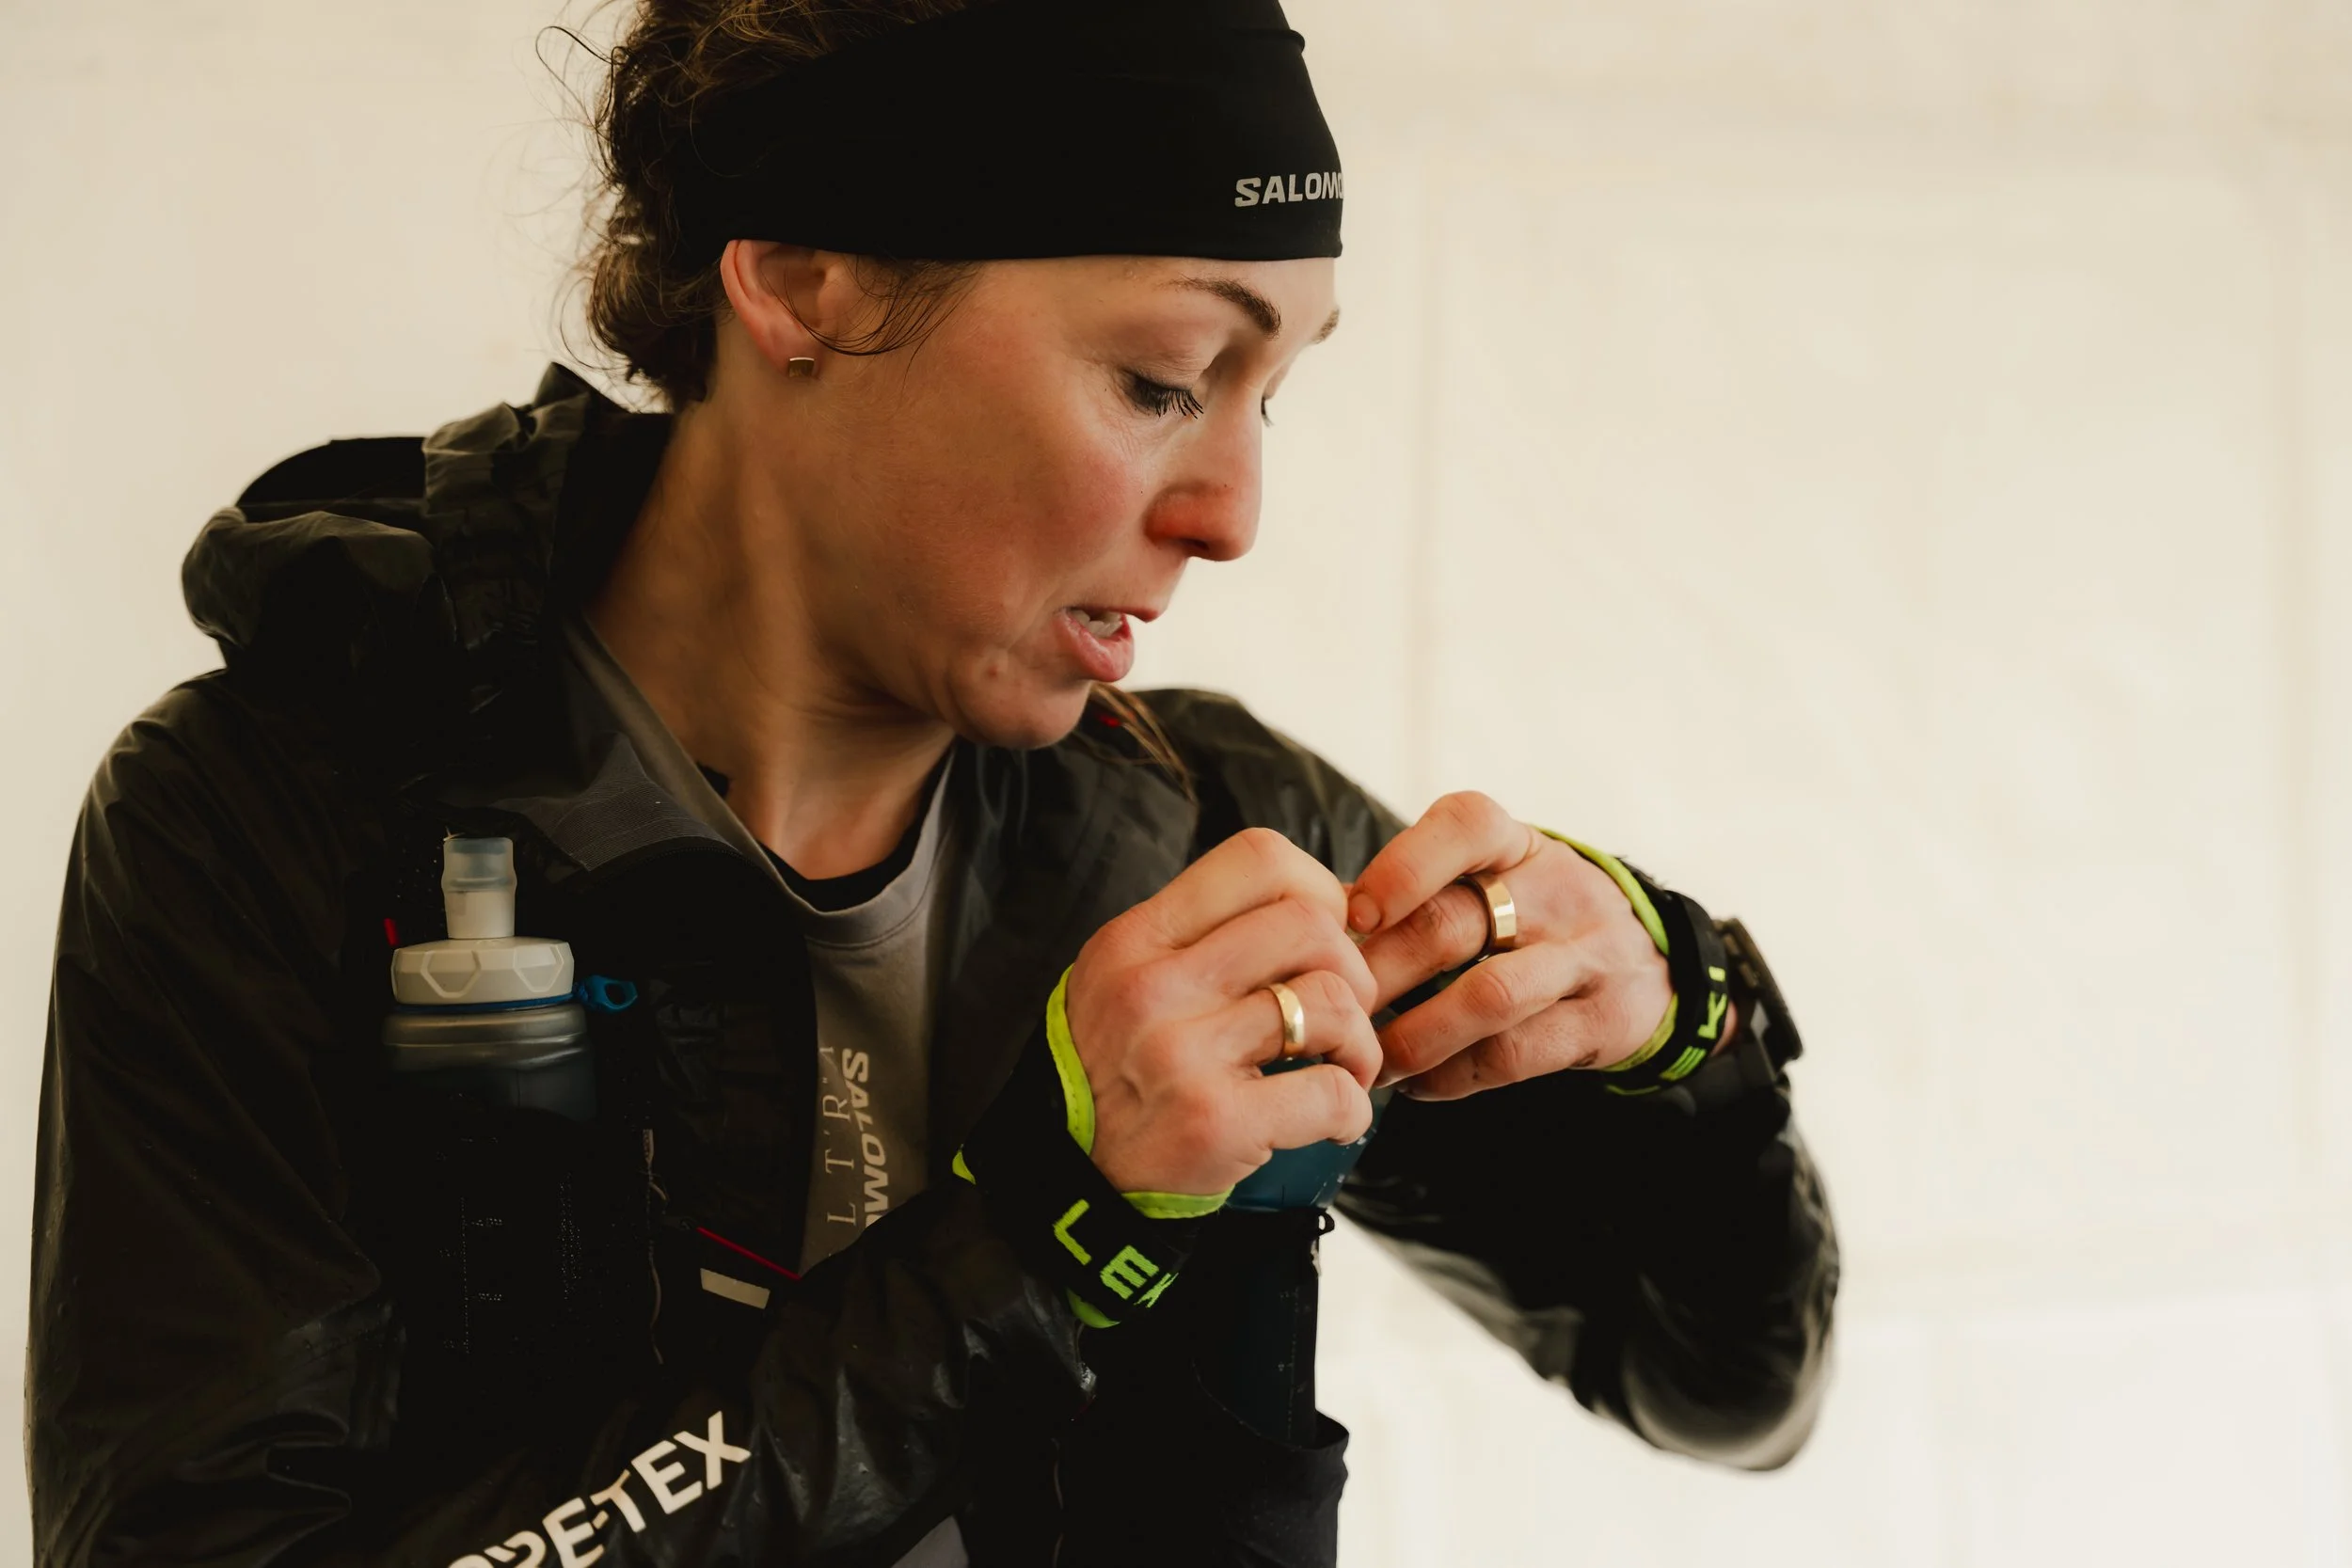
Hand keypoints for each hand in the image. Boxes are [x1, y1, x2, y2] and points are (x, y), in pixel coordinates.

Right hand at [1067, 828, 1381, 1194]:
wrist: (1067, 1182)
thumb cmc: (1117, 1075)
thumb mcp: (1127, 981)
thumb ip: (1207, 938)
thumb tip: (1339, 906)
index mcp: (1134, 939)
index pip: (1257, 857)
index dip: (1319, 887)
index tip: (1328, 935)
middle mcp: (1153, 986)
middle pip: (1309, 924)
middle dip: (1353, 969)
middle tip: (1341, 1014)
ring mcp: (1182, 1053)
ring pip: (1331, 1001)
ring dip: (1360, 1041)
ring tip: (1342, 1066)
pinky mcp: (1216, 1122)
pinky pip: (1332, 1091)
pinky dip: (1352, 1109)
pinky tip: (1331, 1120)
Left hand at [1347, 792, 1684, 1100]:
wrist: (1652, 962)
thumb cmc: (1532, 916)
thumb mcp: (1492, 879)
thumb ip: (1416, 893)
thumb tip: (1315, 924)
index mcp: (1517, 843)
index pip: (1465, 826)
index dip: (1402, 866)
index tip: (1352, 913)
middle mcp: (1556, 891)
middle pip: (1453, 923)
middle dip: (1381, 973)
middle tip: (1330, 1010)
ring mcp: (1587, 956)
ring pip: (1490, 996)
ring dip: (1414, 1036)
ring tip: (1369, 1061)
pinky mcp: (1602, 1021)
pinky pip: (1515, 1053)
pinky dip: (1455, 1074)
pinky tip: (1417, 1085)